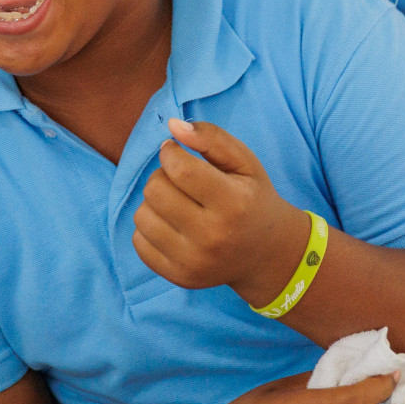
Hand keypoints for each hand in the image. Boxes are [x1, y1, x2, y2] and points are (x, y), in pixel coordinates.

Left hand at [134, 118, 308, 303]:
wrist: (266, 254)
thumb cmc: (252, 198)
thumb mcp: (244, 162)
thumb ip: (211, 137)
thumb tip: (172, 126)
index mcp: (233, 203)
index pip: (180, 170)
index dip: (170, 153)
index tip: (175, 151)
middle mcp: (212, 237)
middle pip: (155, 191)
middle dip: (162, 175)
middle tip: (180, 179)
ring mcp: (193, 262)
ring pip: (142, 215)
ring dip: (154, 202)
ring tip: (176, 202)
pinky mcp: (179, 277)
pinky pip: (139, 242)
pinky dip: (150, 227)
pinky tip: (172, 224)